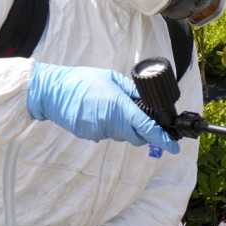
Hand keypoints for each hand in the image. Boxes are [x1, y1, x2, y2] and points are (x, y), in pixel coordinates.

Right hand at [25, 62, 179, 151]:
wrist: (51, 91)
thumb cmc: (81, 81)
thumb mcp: (111, 78)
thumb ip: (131, 91)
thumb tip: (147, 102)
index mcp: (120, 107)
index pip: (147, 128)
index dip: (162, 139)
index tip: (173, 146)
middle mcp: (112, 123)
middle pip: (137, 137)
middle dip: (144, 132)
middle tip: (143, 120)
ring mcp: (100, 132)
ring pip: (122, 136)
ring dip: (125, 127)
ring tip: (112, 108)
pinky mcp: (90, 136)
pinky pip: (107, 134)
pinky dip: (110, 126)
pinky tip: (100, 112)